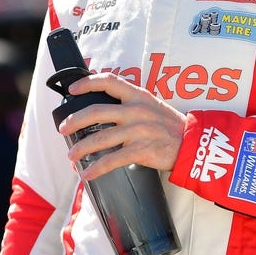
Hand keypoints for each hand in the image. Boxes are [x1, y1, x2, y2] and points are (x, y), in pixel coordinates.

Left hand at [59, 72, 185, 181]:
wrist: (192, 143)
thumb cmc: (170, 125)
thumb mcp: (151, 104)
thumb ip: (130, 103)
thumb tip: (103, 110)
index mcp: (137, 95)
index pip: (109, 81)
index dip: (87, 83)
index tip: (72, 90)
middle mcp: (136, 110)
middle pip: (96, 111)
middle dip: (75, 122)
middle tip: (63, 129)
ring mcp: (138, 130)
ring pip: (100, 138)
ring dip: (81, 148)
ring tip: (72, 156)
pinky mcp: (141, 150)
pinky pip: (113, 160)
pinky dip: (97, 168)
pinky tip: (87, 173)